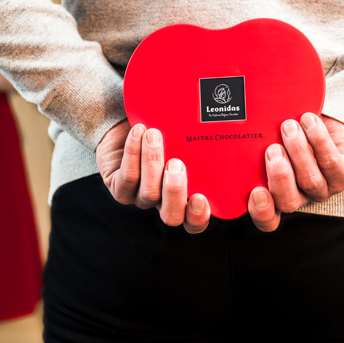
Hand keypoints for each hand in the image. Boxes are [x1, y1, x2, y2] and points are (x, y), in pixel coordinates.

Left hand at [96, 120, 210, 233]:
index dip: (199, 216)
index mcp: (183, 195)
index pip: (194, 220)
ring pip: (149, 194)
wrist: (123, 124)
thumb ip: (197, 137)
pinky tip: (138, 132)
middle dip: (175, 191)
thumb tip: (224, 122)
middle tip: (175, 163)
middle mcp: (161, 201)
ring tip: (153, 135)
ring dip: (152, 162)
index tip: (200, 197)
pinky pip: (127, 178)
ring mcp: (139, 197)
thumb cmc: (160, 129)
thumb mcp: (181, 134)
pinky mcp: (118, 188)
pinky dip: (133, 153)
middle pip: (171, 216)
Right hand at [247, 113, 343, 231]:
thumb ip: (255, 143)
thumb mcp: (268, 138)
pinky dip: (318, 140)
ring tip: (290, 127)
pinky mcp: (342, 175)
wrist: (324, 123)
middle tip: (273, 149)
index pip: (267, 217)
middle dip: (280, 176)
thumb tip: (239, 129)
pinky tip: (309, 122)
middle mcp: (299, 197)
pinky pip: (330, 162)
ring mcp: (322, 190)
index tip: (256, 192)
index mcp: (275, 194)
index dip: (260, 212)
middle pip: (288, 202)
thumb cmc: (290, 132)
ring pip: (310, 180)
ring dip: (299, 151)